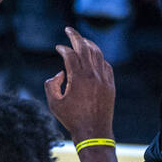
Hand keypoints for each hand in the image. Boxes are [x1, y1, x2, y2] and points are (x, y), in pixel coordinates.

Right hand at [45, 27, 115, 141]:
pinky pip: (106, 65)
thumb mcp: (54, 103)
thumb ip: (51, 84)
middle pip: (85, 48)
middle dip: (76, 36)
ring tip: (82, 40)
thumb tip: (60, 73)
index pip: (71, 54)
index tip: (58, 47)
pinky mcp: (110, 85)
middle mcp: (92, 75)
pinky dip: (99, 57)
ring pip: (98, 54)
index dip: (63, 48)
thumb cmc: (71, 119)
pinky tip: (94, 56)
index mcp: (78, 78)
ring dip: (89, 44)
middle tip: (69, 30)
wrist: (93, 132)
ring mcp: (103, 79)